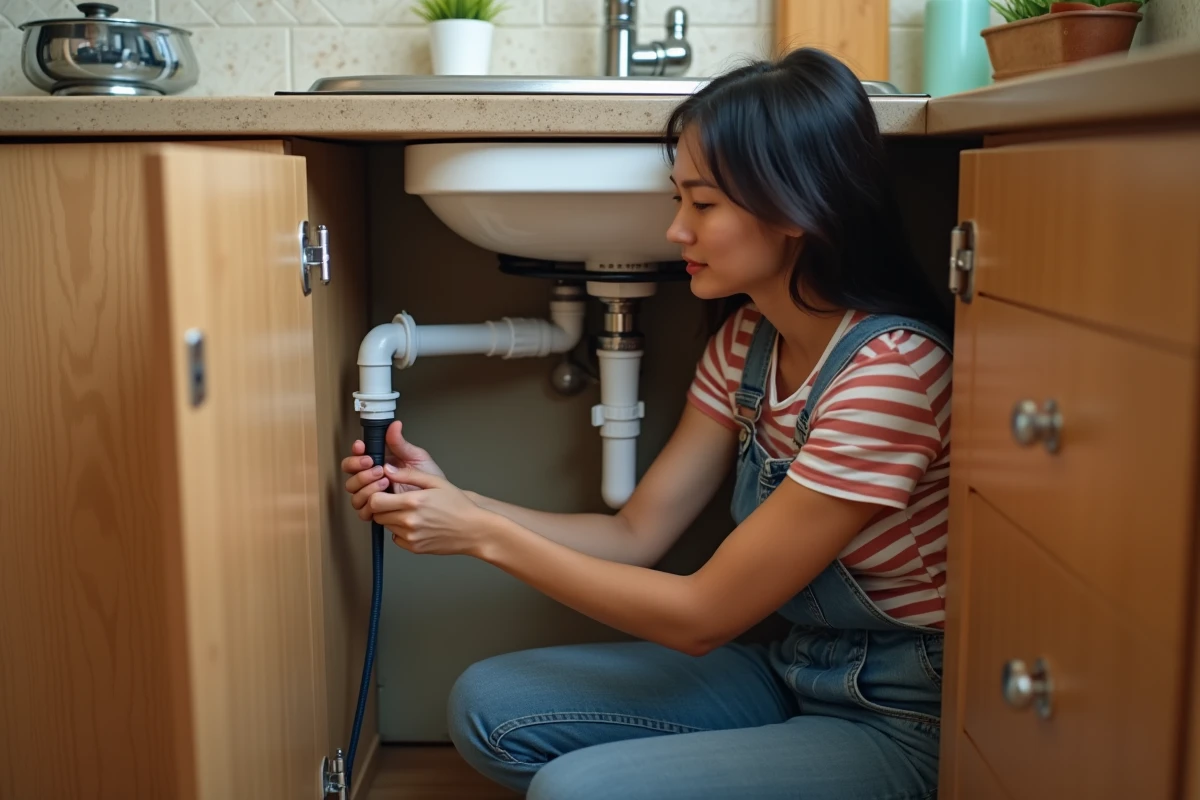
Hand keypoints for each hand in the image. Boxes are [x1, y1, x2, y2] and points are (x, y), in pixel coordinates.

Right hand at [341, 421, 446, 520]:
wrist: (439, 499)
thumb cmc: (428, 477)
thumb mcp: (416, 457)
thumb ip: (400, 443)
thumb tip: (395, 424)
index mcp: (378, 463)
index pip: (356, 456)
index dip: (355, 452)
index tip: (362, 447)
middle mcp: (371, 479)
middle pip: (349, 474)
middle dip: (359, 469)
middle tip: (376, 466)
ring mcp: (372, 496)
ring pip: (354, 493)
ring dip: (366, 485)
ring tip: (385, 481)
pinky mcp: (377, 512)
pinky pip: (362, 511)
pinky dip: (370, 504)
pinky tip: (383, 497)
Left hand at [367, 468, 492, 556]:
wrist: (473, 530)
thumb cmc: (458, 505)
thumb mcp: (436, 482)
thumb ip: (409, 474)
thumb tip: (388, 469)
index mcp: (412, 502)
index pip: (375, 500)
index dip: (375, 494)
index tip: (383, 491)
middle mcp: (409, 521)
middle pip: (377, 514)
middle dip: (382, 506)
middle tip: (396, 501)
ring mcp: (411, 537)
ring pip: (386, 526)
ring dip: (392, 518)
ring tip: (410, 512)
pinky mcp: (414, 548)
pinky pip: (396, 538)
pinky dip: (400, 531)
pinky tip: (416, 524)